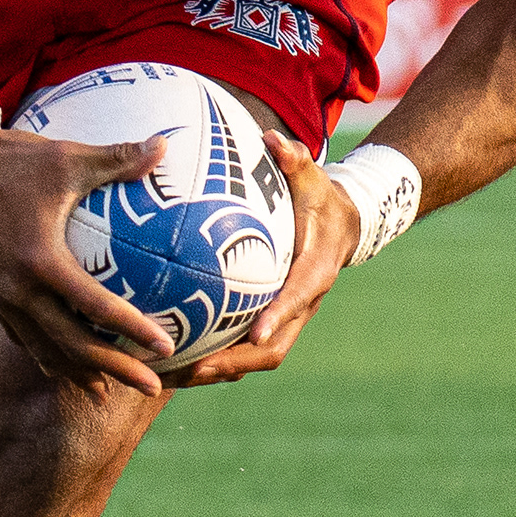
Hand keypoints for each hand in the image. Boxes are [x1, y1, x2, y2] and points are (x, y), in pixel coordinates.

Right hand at [0, 124, 177, 389]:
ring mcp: (0, 297)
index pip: (95, 307)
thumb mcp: (67, 156)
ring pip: (43, 350)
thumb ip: (117, 159)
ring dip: (78, 373)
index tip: (165, 346)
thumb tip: (163, 145)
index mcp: (40, 261)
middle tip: (151, 386)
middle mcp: (18, 289)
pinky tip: (66, 366)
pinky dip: (47, 356)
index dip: (132, 330)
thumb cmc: (12, 160)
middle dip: (113, 370)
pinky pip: (22, 337)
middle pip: (71, 346)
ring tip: (109, 393)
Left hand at [180, 129, 361, 385]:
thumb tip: (273, 140)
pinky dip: (213, 359)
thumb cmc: (319, 197)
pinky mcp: (273, 323)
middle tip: (196, 368)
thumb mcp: (312, 176)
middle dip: (236, 362)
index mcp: (315, 270)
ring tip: (172, 376)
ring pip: (256, 359)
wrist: (343, 225)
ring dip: (218, 371)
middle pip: (274, 348)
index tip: (255, 334)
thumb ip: (294, 160)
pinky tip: (172, 360)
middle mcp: (303, 303)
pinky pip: (243, 350)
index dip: (278, 317)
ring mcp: (288, 319)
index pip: (297, 298)